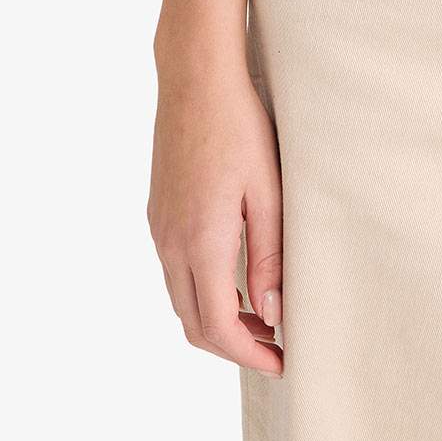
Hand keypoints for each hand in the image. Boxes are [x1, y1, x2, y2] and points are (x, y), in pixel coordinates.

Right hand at [148, 58, 283, 373]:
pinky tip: (235, 277)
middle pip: (194, 323)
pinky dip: (202, 290)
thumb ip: (270, 255)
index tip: (283, 363)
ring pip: (181, 299)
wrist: (195, 78)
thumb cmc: (239, 126)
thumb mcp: (267, 191)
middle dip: (233, 345)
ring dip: (217, 318)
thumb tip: (273, 313)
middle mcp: (171, 243)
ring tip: (262, 315)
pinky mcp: (158, 212)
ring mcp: (159, 228)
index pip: (218, 326)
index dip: (250, 354)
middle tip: (276, 345)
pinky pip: (175, 271)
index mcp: (200, 242)